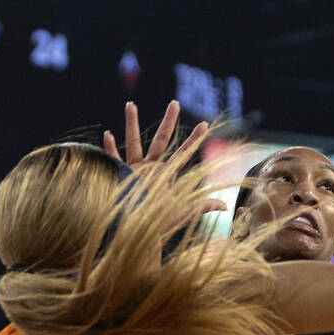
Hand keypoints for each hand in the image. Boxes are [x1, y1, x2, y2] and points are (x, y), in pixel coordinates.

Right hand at [103, 100, 223, 212]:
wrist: (137, 231)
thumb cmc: (161, 222)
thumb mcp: (184, 211)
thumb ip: (203, 206)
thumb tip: (226, 206)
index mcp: (168, 173)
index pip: (184, 152)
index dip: (195, 139)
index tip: (205, 124)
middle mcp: (152, 168)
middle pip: (162, 139)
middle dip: (168, 121)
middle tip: (175, 103)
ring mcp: (134, 170)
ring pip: (133, 142)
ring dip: (131, 123)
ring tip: (130, 104)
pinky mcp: (120, 176)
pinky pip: (113, 158)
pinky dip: (109, 147)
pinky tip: (107, 134)